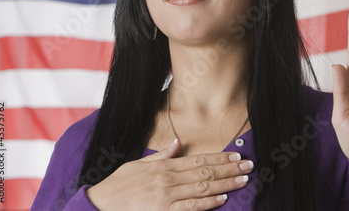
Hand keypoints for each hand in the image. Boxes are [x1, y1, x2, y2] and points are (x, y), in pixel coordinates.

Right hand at [86, 139, 253, 209]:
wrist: (100, 206)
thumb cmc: (119, 185)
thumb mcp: (138, 164)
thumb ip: (160, 156)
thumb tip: (177, 144)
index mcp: (164, 166)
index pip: (198, 159)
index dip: (219, 157)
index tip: (235, 154)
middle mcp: (168, 180)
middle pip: (205, 172)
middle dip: (229, 168)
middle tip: (248, 165)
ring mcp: (167, 198)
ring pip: (202, 188)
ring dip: (225, 184)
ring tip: (242, 180)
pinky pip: (190, 208)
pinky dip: (207, 203)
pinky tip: (222, 199)